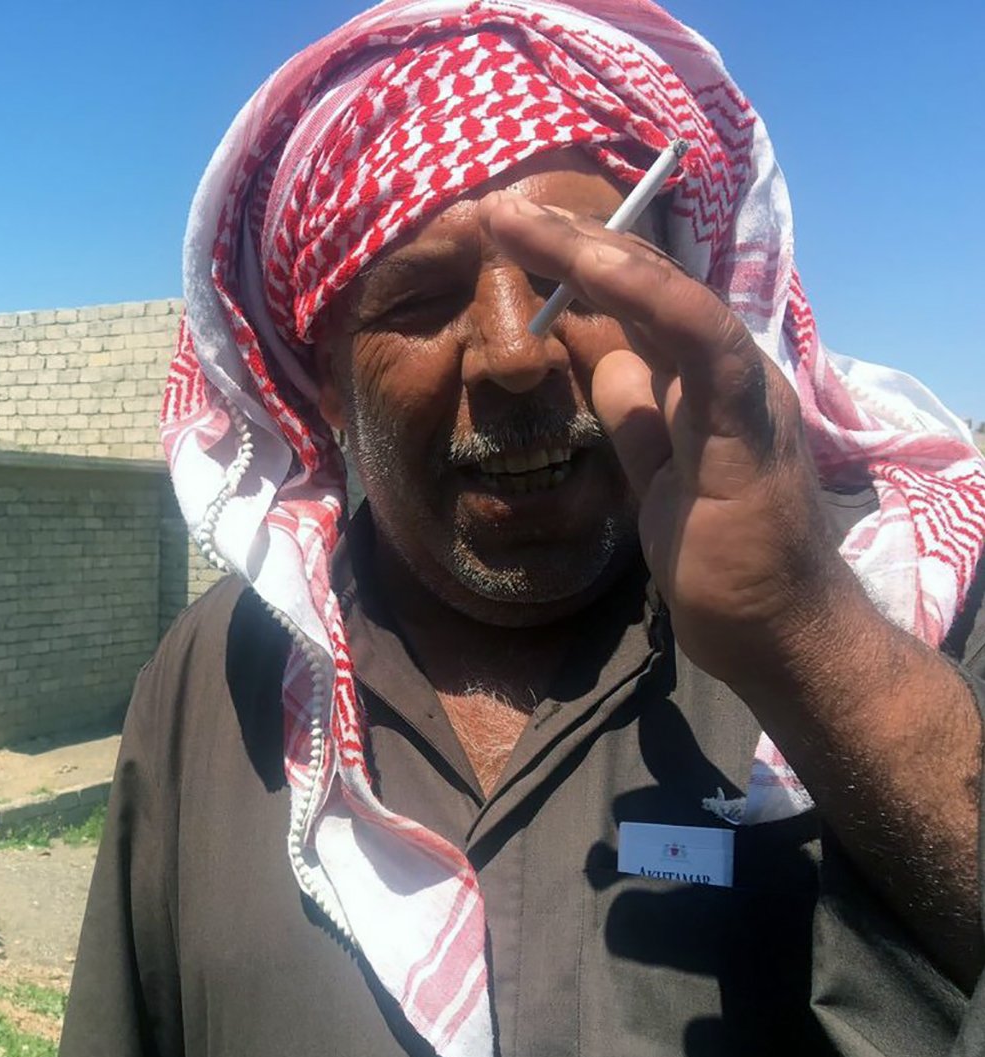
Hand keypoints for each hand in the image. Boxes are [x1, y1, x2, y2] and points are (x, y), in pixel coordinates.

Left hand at [479, 192, 861, 689]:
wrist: (772, 629)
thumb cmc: (721, 555)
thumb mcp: (656, 469)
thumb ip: (637, 412)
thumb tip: (604, 359)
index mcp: (704, 380)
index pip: (638, 302)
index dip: (577, 265)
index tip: (513, 240)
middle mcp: (727, 369)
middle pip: (647, 282)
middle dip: (571, 241)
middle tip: (499, 212)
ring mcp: (743, 390)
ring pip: (671, 295)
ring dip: (594, 252)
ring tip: (523, 223)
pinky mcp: (746, 425)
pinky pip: (701, 344)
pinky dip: (650, 297)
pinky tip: (592, 264)